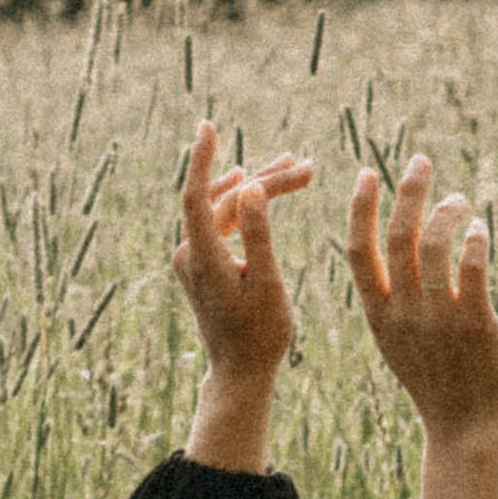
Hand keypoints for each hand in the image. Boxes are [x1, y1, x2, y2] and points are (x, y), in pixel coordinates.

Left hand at [174, 122, 312, 444]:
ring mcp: (193, 258)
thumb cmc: (260, 335)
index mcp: (202, 257)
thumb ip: (258, 234)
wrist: (240, 373)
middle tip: (307, 167)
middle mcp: (190, 253)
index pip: (196, 195)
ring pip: (226, 208)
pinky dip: (246, 206)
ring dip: (260, 189)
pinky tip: (255, 183)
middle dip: (266, 180)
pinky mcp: (202, 263)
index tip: (208, 126)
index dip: (203, 158)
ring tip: (296, 168)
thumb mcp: (267, 285)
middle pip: (226, 199)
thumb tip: (252, 186)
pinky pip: (222, 223)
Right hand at [346, 155, 497, 498]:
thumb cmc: (435, 380)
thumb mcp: (398, 341)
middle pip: (399, 237)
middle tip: (420, 161)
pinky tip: (479, 229)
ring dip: (447, 211)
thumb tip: (401, 250)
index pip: (359, 251)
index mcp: (379, 315)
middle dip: (409, 191)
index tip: (367, 174)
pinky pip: (473, 267)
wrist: (464, 427)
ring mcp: (439, 318)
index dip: (361, 208)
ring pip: (435, 244)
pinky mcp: (475, 323)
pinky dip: (475, 239)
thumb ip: (394, 299)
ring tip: (459, 201)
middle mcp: (404, 313)